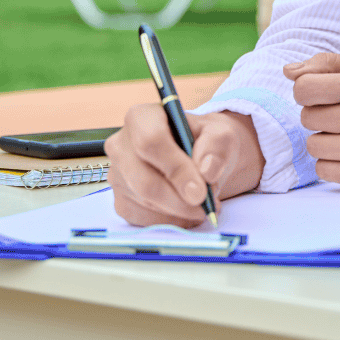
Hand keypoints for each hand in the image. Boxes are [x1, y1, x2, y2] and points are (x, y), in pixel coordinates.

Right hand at [105, 106, 263, 227]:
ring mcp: (118, 174)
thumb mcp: (221, 133)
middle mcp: (121, 145)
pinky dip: (170, 221)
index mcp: (142, 117)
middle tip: (206, 205)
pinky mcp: (121, 200)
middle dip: (178, 199)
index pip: (150, 141)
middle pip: (143, 179)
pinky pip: (142, 219)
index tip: (200, 190)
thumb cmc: (206, 140)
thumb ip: (217, 146)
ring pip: (144, 202)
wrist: (201, 156)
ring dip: (178, 211)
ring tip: (205, 206)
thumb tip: (206, 171)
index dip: (176, 169)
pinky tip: (189, 213)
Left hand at [285, 53, 339, 187]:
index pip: (304, 89)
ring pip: (313, 145)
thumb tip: (288, 72)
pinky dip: (333, 162)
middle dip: (321, 114)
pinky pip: (324, 170)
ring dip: (326, 139)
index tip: (322, 93)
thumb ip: (328, 65)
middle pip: (307, 117)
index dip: (307, 90)